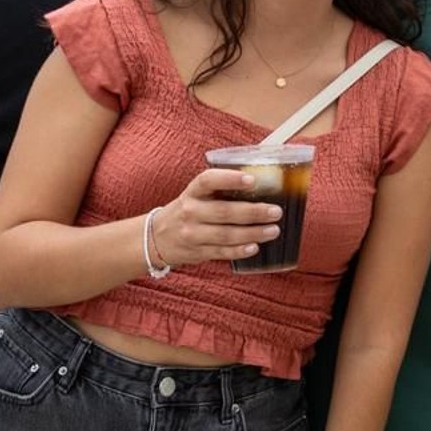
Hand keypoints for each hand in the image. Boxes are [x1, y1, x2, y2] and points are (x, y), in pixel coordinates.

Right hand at [150, 169, 284, 267]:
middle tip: (276, 211)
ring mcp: (192, 233)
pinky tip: (255, 247)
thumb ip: (222, 190)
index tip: (252, 180)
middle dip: (253, 212)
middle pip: (224, 211)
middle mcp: (190, 211)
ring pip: (225, 234)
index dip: (230, 179)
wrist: (155, 238)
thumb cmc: (189, 210)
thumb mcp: (197, 195)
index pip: (208, 180)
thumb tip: (265, 185)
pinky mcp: (196, 252)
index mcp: (192, 192)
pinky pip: (221, 252)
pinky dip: (239, 251)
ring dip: (253, 233)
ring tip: (274, 230)